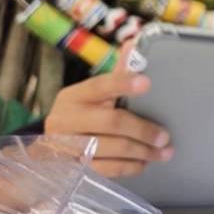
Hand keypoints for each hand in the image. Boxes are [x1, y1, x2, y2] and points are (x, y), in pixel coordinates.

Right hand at [43, 42, 171, 177]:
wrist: (48, 149)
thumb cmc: (82, 115)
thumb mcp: (94, 95)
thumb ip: (117, 73)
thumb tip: (136, 43)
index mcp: (74, 96)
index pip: (99, 86)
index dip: (123, 83)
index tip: (147, 83)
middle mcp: (66, 120)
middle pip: (110, 122)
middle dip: (142, 130)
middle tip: (165, 137)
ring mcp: (66, 147)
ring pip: (110, 149)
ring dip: (142, 151)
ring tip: (164, 152)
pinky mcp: (72, 169)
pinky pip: (106, 170)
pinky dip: (129, 167)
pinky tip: (144, 163)